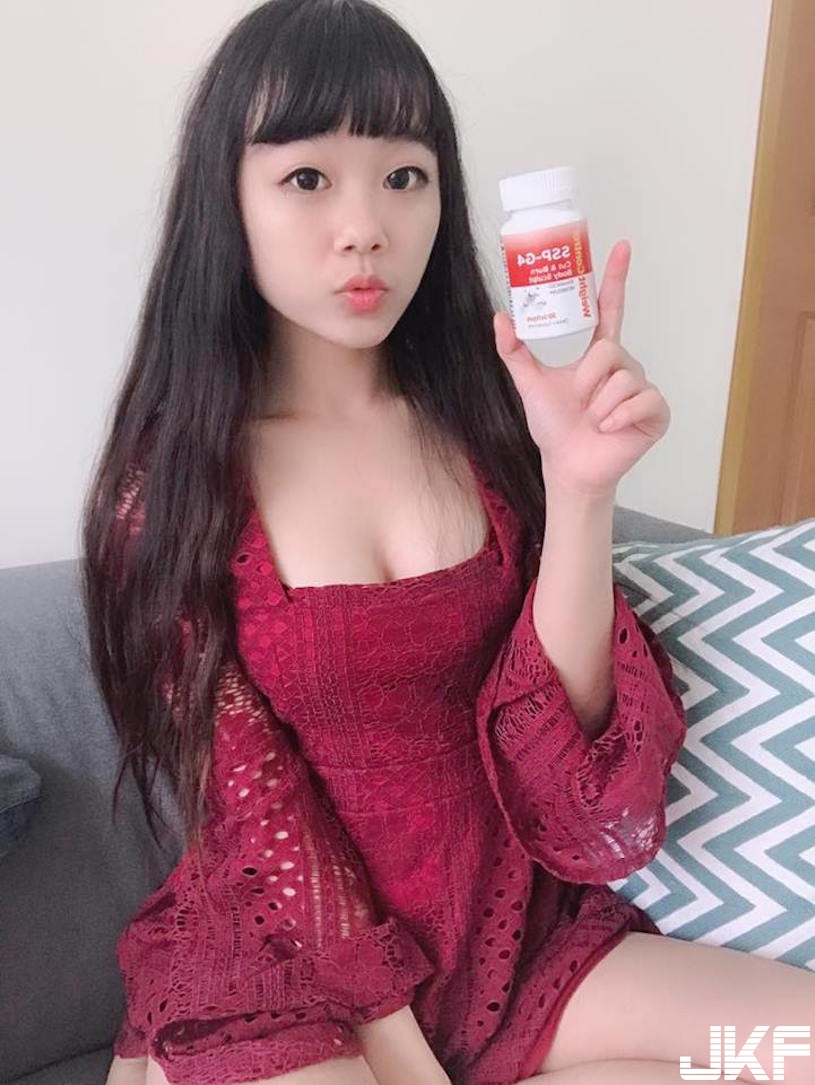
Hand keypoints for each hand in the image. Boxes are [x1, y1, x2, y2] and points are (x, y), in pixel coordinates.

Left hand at [493, 239, 670, 499]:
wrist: (567, 467)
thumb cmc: (555, 427)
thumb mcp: (530, 385)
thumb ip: (516, 352)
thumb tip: (500, 317)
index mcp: (598, 354)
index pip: (610, 308)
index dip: (615, 278)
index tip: (621, 247)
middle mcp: (623, 365)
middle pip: (610, 349)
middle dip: (588, 378)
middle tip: (578, 400)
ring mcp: (642, 388)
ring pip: (623, 377)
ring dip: (599, 403)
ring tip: (592, 420)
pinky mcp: (655, 412)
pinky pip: (640, 400)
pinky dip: (617, 416)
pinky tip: (608, 429)